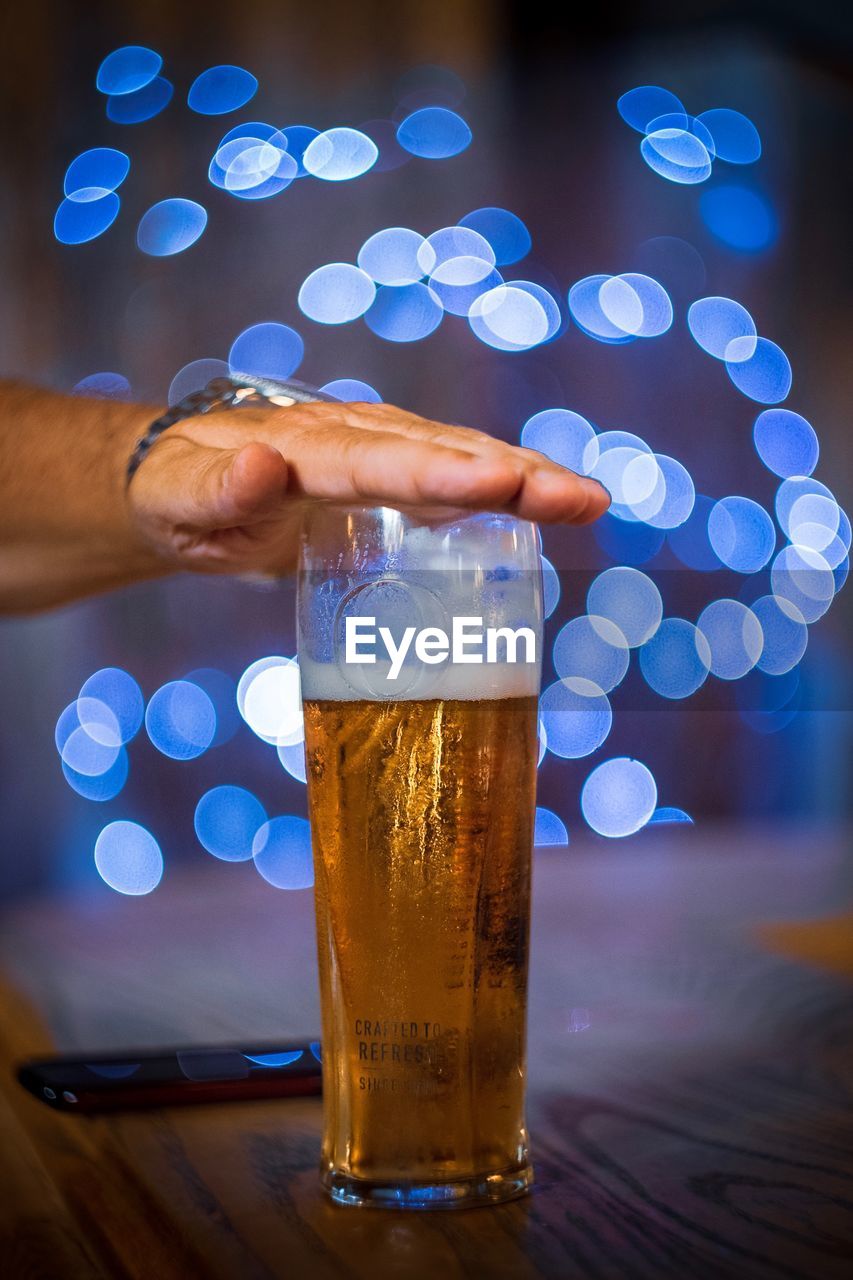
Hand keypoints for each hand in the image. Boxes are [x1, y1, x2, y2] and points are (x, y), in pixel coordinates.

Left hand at [128, 400, 609, 573]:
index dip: (439, 476)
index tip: (498, 485)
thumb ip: (214, 490)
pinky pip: (456, 479)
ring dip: (526, 479)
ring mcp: (379, 449)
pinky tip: (556, 511)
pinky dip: (507, 491)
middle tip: (581, 499)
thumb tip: (259, 463)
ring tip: (589, 501)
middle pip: (439, 453)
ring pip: (460, 459)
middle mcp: (352, 436)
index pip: (377, 462)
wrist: (188, 477)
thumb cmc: (178, 495)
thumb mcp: (175, 500)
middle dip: (512, 476)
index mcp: (301, 447)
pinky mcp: (393, 474)